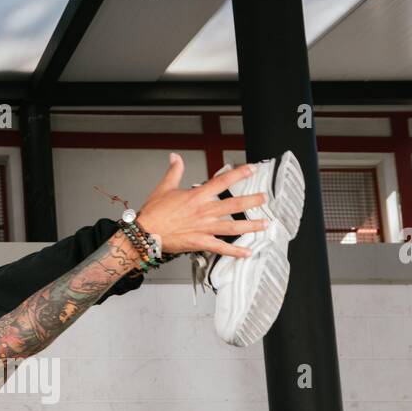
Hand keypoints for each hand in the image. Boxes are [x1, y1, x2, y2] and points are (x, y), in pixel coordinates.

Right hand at [135, 153, 267, 257]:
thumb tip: (175, 157)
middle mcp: (204, 211)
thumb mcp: (164, 188)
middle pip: (234, 204)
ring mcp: (204, 228)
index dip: (239, 174)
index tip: (252, 170)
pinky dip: (235, 252)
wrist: (146, 233)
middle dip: (252, 201)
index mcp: (197, 196)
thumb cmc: (154, 214)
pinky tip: (247, 253)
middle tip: (264, 198)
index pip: (222, 182)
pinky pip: (222, 248)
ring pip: (233, 226)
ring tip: (265, 224)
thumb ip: (174, 171)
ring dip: (251, 225)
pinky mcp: (201, 242)